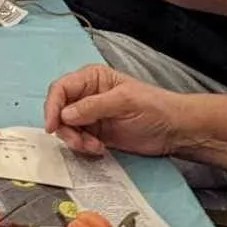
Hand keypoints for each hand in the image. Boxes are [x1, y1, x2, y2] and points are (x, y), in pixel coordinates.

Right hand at [43, 65, 188, 157]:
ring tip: (94, 146)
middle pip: (59, 110)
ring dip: (75, 140)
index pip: (61, 88)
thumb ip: (93, 106)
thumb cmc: (154, 107)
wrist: (174, 131)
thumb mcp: (124, 102)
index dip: (52, 106)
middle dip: (65, 128)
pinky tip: (99, 148)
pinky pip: (77, 140)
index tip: (53, 126)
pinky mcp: (95, 133)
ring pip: (65, 128)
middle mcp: (86, 95)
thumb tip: (64, 115)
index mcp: (92, 78)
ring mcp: (89, 116)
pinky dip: (83, 147)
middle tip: (80, 142)